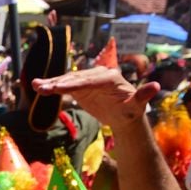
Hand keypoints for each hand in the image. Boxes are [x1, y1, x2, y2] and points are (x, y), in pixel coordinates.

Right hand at [32, 68, 159, 129]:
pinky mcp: (80, 86)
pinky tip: (37, 86)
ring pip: (68, 80)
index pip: (89, 80)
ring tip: (35, 86)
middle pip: (76, 79)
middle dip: (58, 84)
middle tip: (41, 89)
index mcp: (111, 78)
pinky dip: (52, 86)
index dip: (73, 84)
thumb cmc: (131, 112)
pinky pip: (65, 86)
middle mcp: (98, 74)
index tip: (58, 88)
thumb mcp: (137, 106)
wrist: (124, 115)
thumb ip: (143, 96)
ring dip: (51, 84)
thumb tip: (155, 86)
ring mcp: (88, 79)